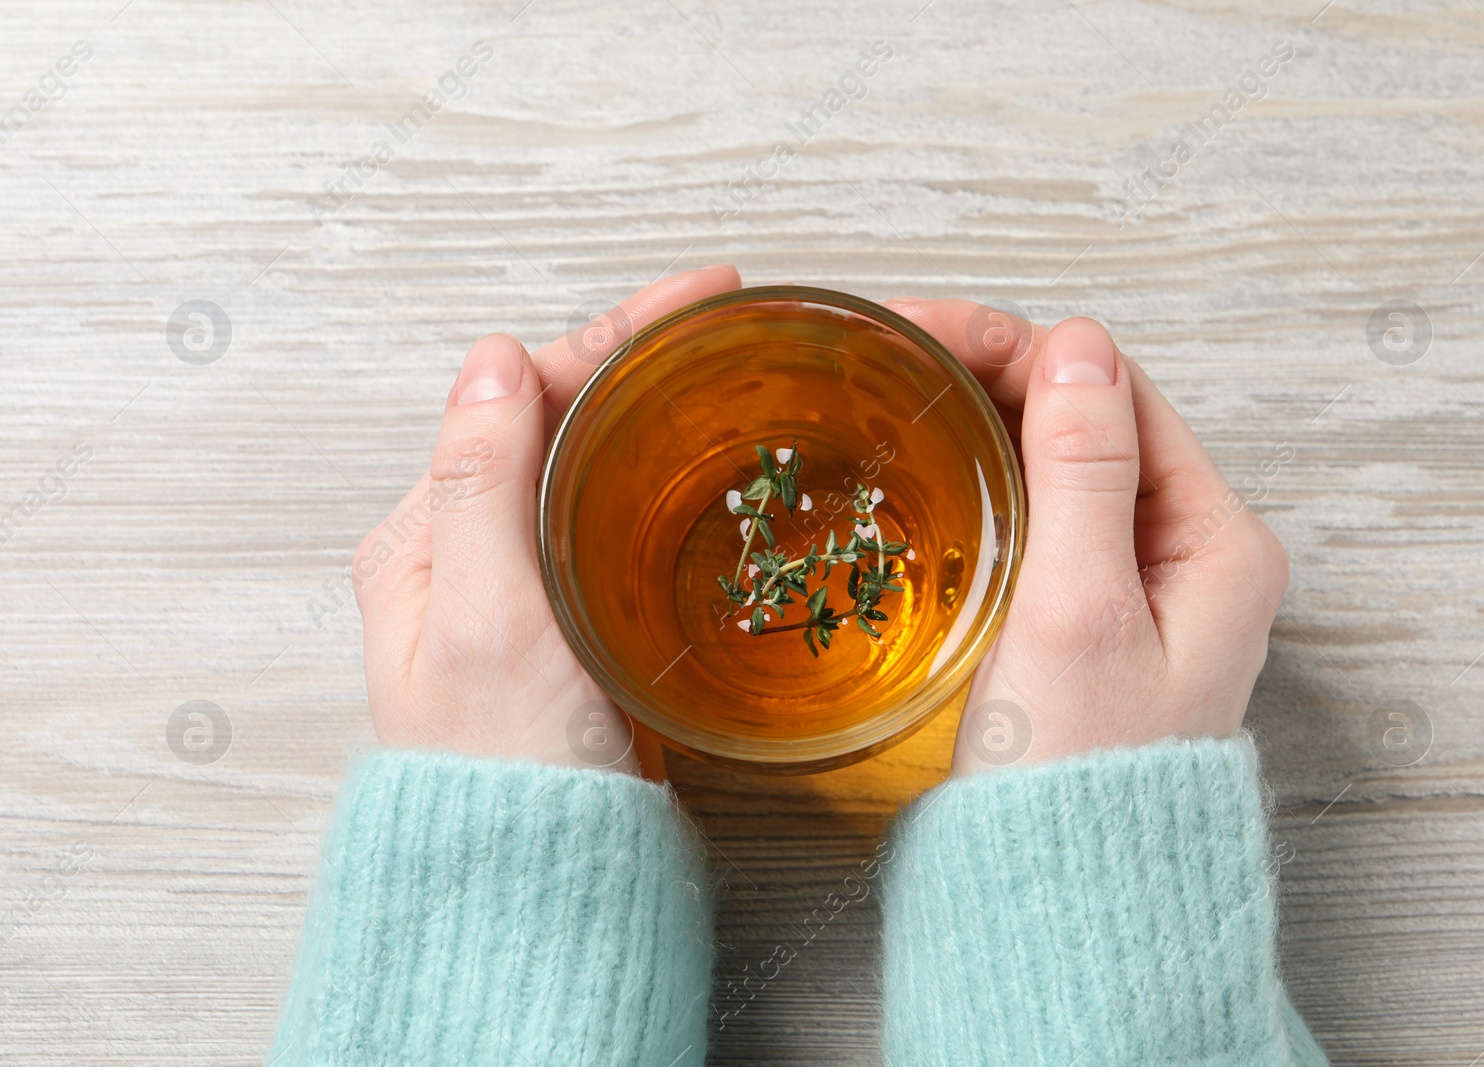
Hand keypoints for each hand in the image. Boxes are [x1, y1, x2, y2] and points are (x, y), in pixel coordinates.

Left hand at [354, 265, 742, 769]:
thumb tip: (489, 358)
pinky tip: (705, 464)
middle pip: (557, 419)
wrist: (541, 884)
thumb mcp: (490, 617)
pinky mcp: (572, 625)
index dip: (612, 335)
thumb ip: (481, 486)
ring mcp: (523, 588)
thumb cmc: (509, 771)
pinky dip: (659, 478)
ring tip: (722, 367)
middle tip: (725, 314)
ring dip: (651, 409)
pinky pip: (614, 523)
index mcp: (427, 538)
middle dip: (638, 357)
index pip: (519, 397)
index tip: (699, 295)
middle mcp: (466, 554)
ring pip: (590, 467)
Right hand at [882, 299, 1288, 773]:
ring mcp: (1140, 589)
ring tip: (900, 390)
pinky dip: (987, 480)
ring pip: (1061, 466)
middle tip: (894, 351)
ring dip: (987, 420)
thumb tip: (1077, 344)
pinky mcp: (1089, 621)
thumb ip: (1083, 473)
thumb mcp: (1079, 611)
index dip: (1022, 348)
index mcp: (1218, 543)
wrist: (1060, 905)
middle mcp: (1191, 556)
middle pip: (1092, 421)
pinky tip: (932, 468)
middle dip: (996, 373)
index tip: (924, 331)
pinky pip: (1042, 519)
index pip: (1119, 393)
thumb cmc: (1077, 777)